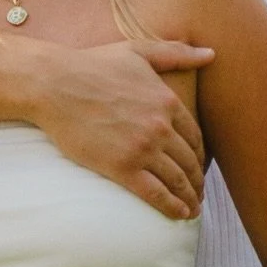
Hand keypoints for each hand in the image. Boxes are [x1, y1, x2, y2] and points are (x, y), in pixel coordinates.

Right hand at [28, 39, 215, 219]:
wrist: (54, 84)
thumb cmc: (92, 65)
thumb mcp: (139, 52)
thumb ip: (176, 53)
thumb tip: (211, 53)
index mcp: (167, 102)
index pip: (194, 137)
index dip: (200, 156)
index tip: (198, 167)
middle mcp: (160, 127)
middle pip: (189, 162)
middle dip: (197, 181)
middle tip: (199, 194)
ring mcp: (142, 149)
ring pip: (177, 180)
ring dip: (189, 198)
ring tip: (193, 209)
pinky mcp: (122, 168)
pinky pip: (156, 194)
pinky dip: (172, 207)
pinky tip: (181, 214)